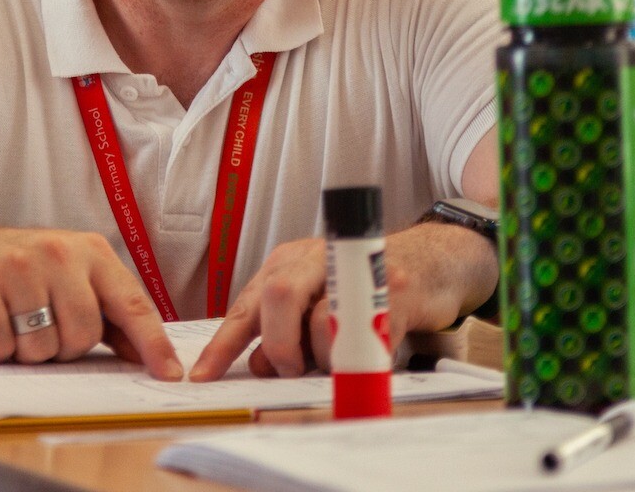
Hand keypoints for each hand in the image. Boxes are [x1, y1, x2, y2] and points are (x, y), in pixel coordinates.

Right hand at [0, 220, 182, 379]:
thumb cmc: (26, 269)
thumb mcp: (74, 278)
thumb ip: (111, 315)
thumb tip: (147, 356)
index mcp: (92, 252)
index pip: (132, 303)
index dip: (152, 343)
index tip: (170, 374)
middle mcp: (59, 252)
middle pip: (82, 336)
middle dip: (63, 347)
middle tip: (43, 326)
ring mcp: (18, 264)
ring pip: (41, 347)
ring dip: (26, 351)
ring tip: (15, 322)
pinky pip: (1, 346)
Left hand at [188, 222, 497, 381]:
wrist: (431, 264)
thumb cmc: (363, 291)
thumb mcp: (315, 306)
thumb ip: (284, 332)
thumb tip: (262, 365)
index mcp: (289, 263)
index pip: (247, 305)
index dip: (223, 344)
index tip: (202, 376)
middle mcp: (316, 258)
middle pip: (278, 295)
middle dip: (280, 344)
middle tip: (292, 367)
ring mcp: (355, 270)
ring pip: (320, 319)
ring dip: (325, 355)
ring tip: (338, 356)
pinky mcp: (391, 290)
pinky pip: (362, 331)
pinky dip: (356, 354)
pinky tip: (363, 350)